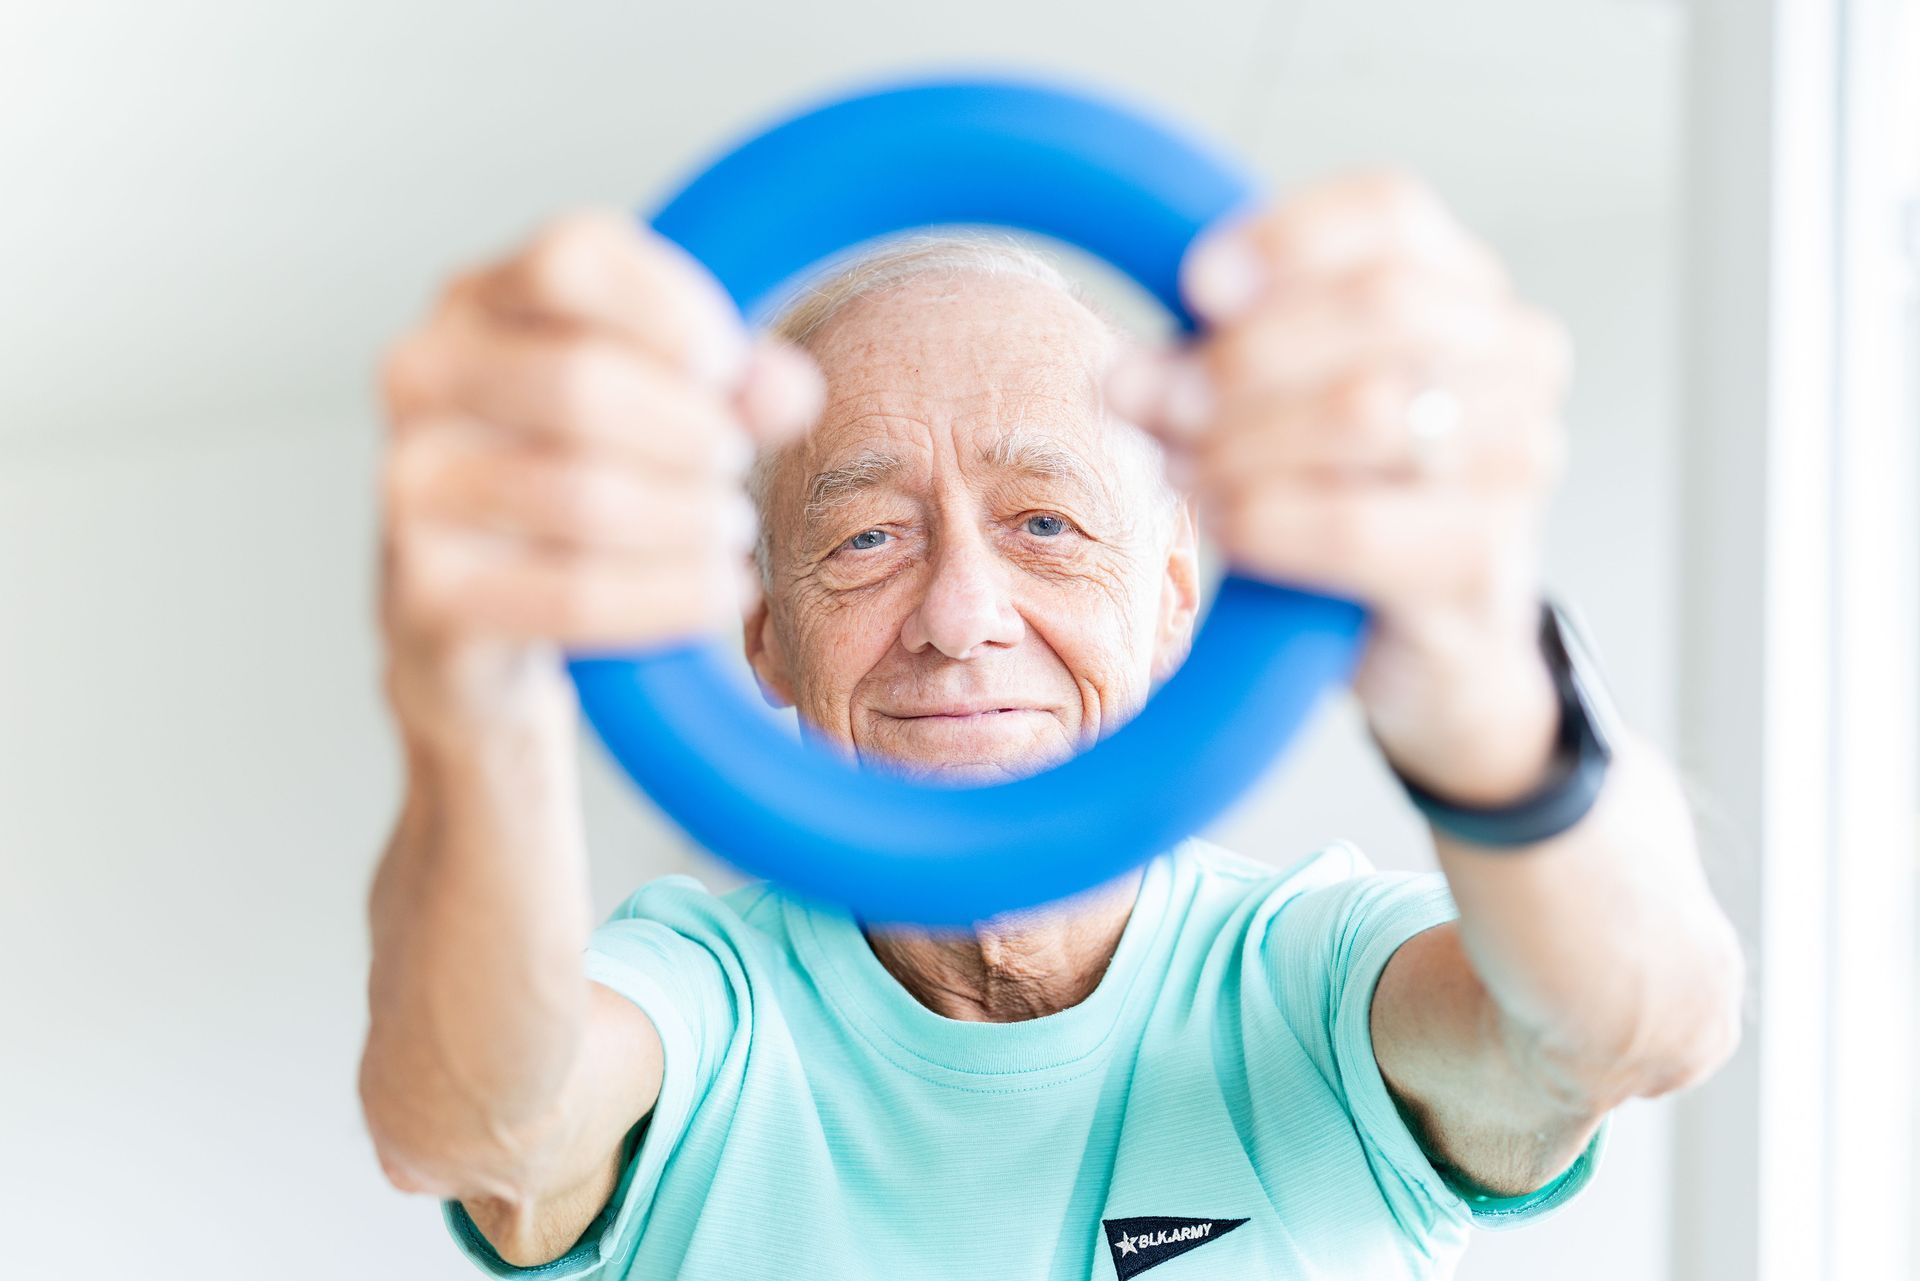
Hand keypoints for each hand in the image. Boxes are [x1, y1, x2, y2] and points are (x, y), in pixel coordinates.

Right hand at [377, 211, 824, 747]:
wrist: (478, 615)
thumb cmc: (576, 476)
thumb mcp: (660, 409)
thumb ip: (730, 386)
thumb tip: (789, 391)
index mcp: (475, 301)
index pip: (570, 260)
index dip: (671, 310)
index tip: (727, 367)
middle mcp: (422, 377)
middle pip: (581, 382)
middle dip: (692, 431)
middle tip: (734, 464)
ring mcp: (410, 485)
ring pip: (587, 497)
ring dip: (692, 519)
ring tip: (730, 528)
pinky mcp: (427, 592)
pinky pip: (576, 594)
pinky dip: (673, 594)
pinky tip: (722, 589)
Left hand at [1105, 172, 1570, 802]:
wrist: (1437, 642)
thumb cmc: (1352, 498)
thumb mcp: (1281, 407)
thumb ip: (1213, 368)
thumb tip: (1128, 377)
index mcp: (1462, 288)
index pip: (1390, 212)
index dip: (1286, 240)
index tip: (1196, 284)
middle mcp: (1514, 357)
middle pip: (1378, 307)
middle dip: (1241, 355)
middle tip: (1145, 397)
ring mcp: (1517, 458)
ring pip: (1364, 412)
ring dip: (1240, 440)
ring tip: (1180, 467)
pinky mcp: (1482, 558)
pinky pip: (1352, 524)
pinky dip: (1267, 518)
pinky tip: (1228, 524)